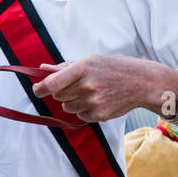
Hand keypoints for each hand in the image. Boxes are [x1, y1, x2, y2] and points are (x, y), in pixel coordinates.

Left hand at [31, 55, 151, 122]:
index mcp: (83, 68)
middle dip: (62, 92)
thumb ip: (66, 67)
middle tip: (77, 85)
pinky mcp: (99, 115)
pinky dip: (85, 110)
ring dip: (73, 101)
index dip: (40, 88)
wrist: (140, 82)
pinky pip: (80, 115)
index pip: (53, 83)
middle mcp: (87, 86)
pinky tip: (99, 100)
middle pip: (58, 96)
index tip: (37, 89)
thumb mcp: (91, 60)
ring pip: (67, 107)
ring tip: (91, 92)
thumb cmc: (113, 68)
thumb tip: (43, 69)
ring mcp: (93, 102)